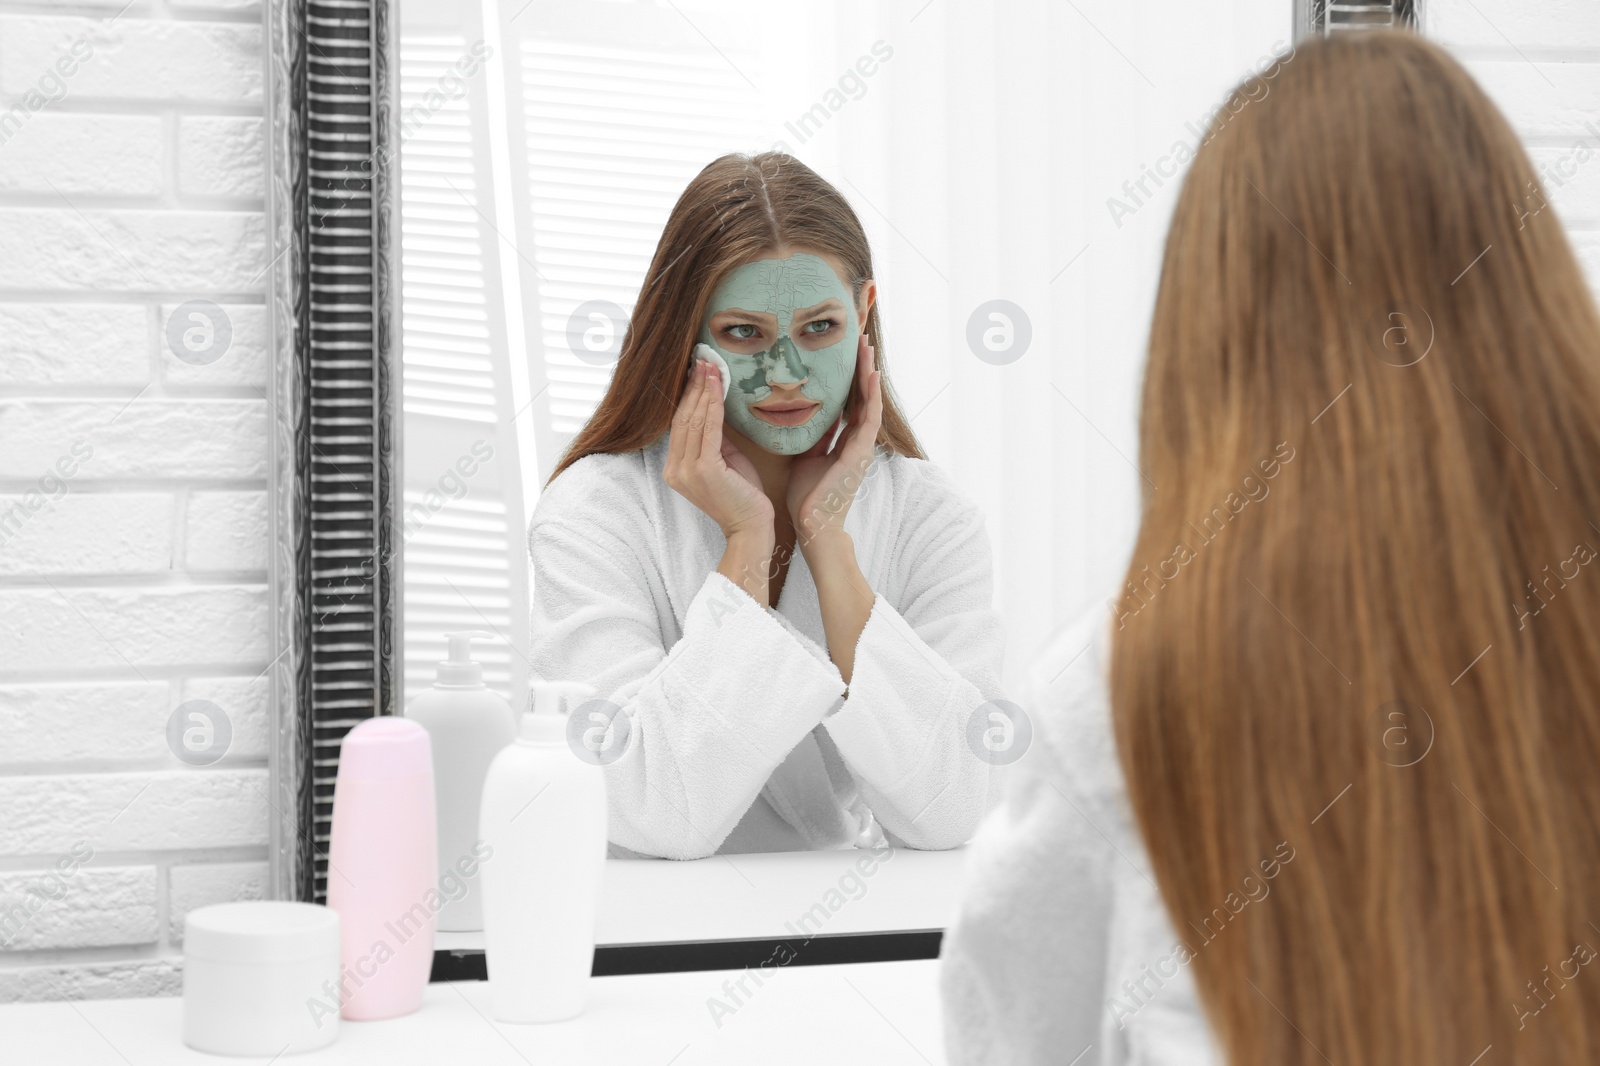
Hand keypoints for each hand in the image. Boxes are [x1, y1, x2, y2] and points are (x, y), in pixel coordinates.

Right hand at [664, 360, 773, 541]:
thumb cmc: (743, 496)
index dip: (687, 395)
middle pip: (682, 417)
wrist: (751, 528)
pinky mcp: (704, 470)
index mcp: (675, 468)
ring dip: (703, 390)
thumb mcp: (725, 462)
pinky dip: (713, 404)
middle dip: (693, 386)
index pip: (679, 424)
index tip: (697, 371)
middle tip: (703, 359)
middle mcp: (675, 469)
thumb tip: (715, 409)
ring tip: (711, 366)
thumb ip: (715, 439)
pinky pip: (708, 429)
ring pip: (693, 420)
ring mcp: (686, 471)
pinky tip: (718, 386)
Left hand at [787, 334, 882, 552]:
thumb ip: (808, 436)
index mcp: (843, 442)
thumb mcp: (805, 457)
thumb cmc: (807, 496)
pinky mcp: (860, 453)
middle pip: (862, 396)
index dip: (849, 378)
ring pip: (869, 401)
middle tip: (860, 340)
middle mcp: (856, 441)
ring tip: (868, 347)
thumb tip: (796, 416)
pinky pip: (869, 418)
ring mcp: (861, 446)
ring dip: (869, 373)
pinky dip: (871, 395)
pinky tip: (870, 374)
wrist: (812, 524)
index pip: (849, 402)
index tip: (845, 353)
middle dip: (862, 368)